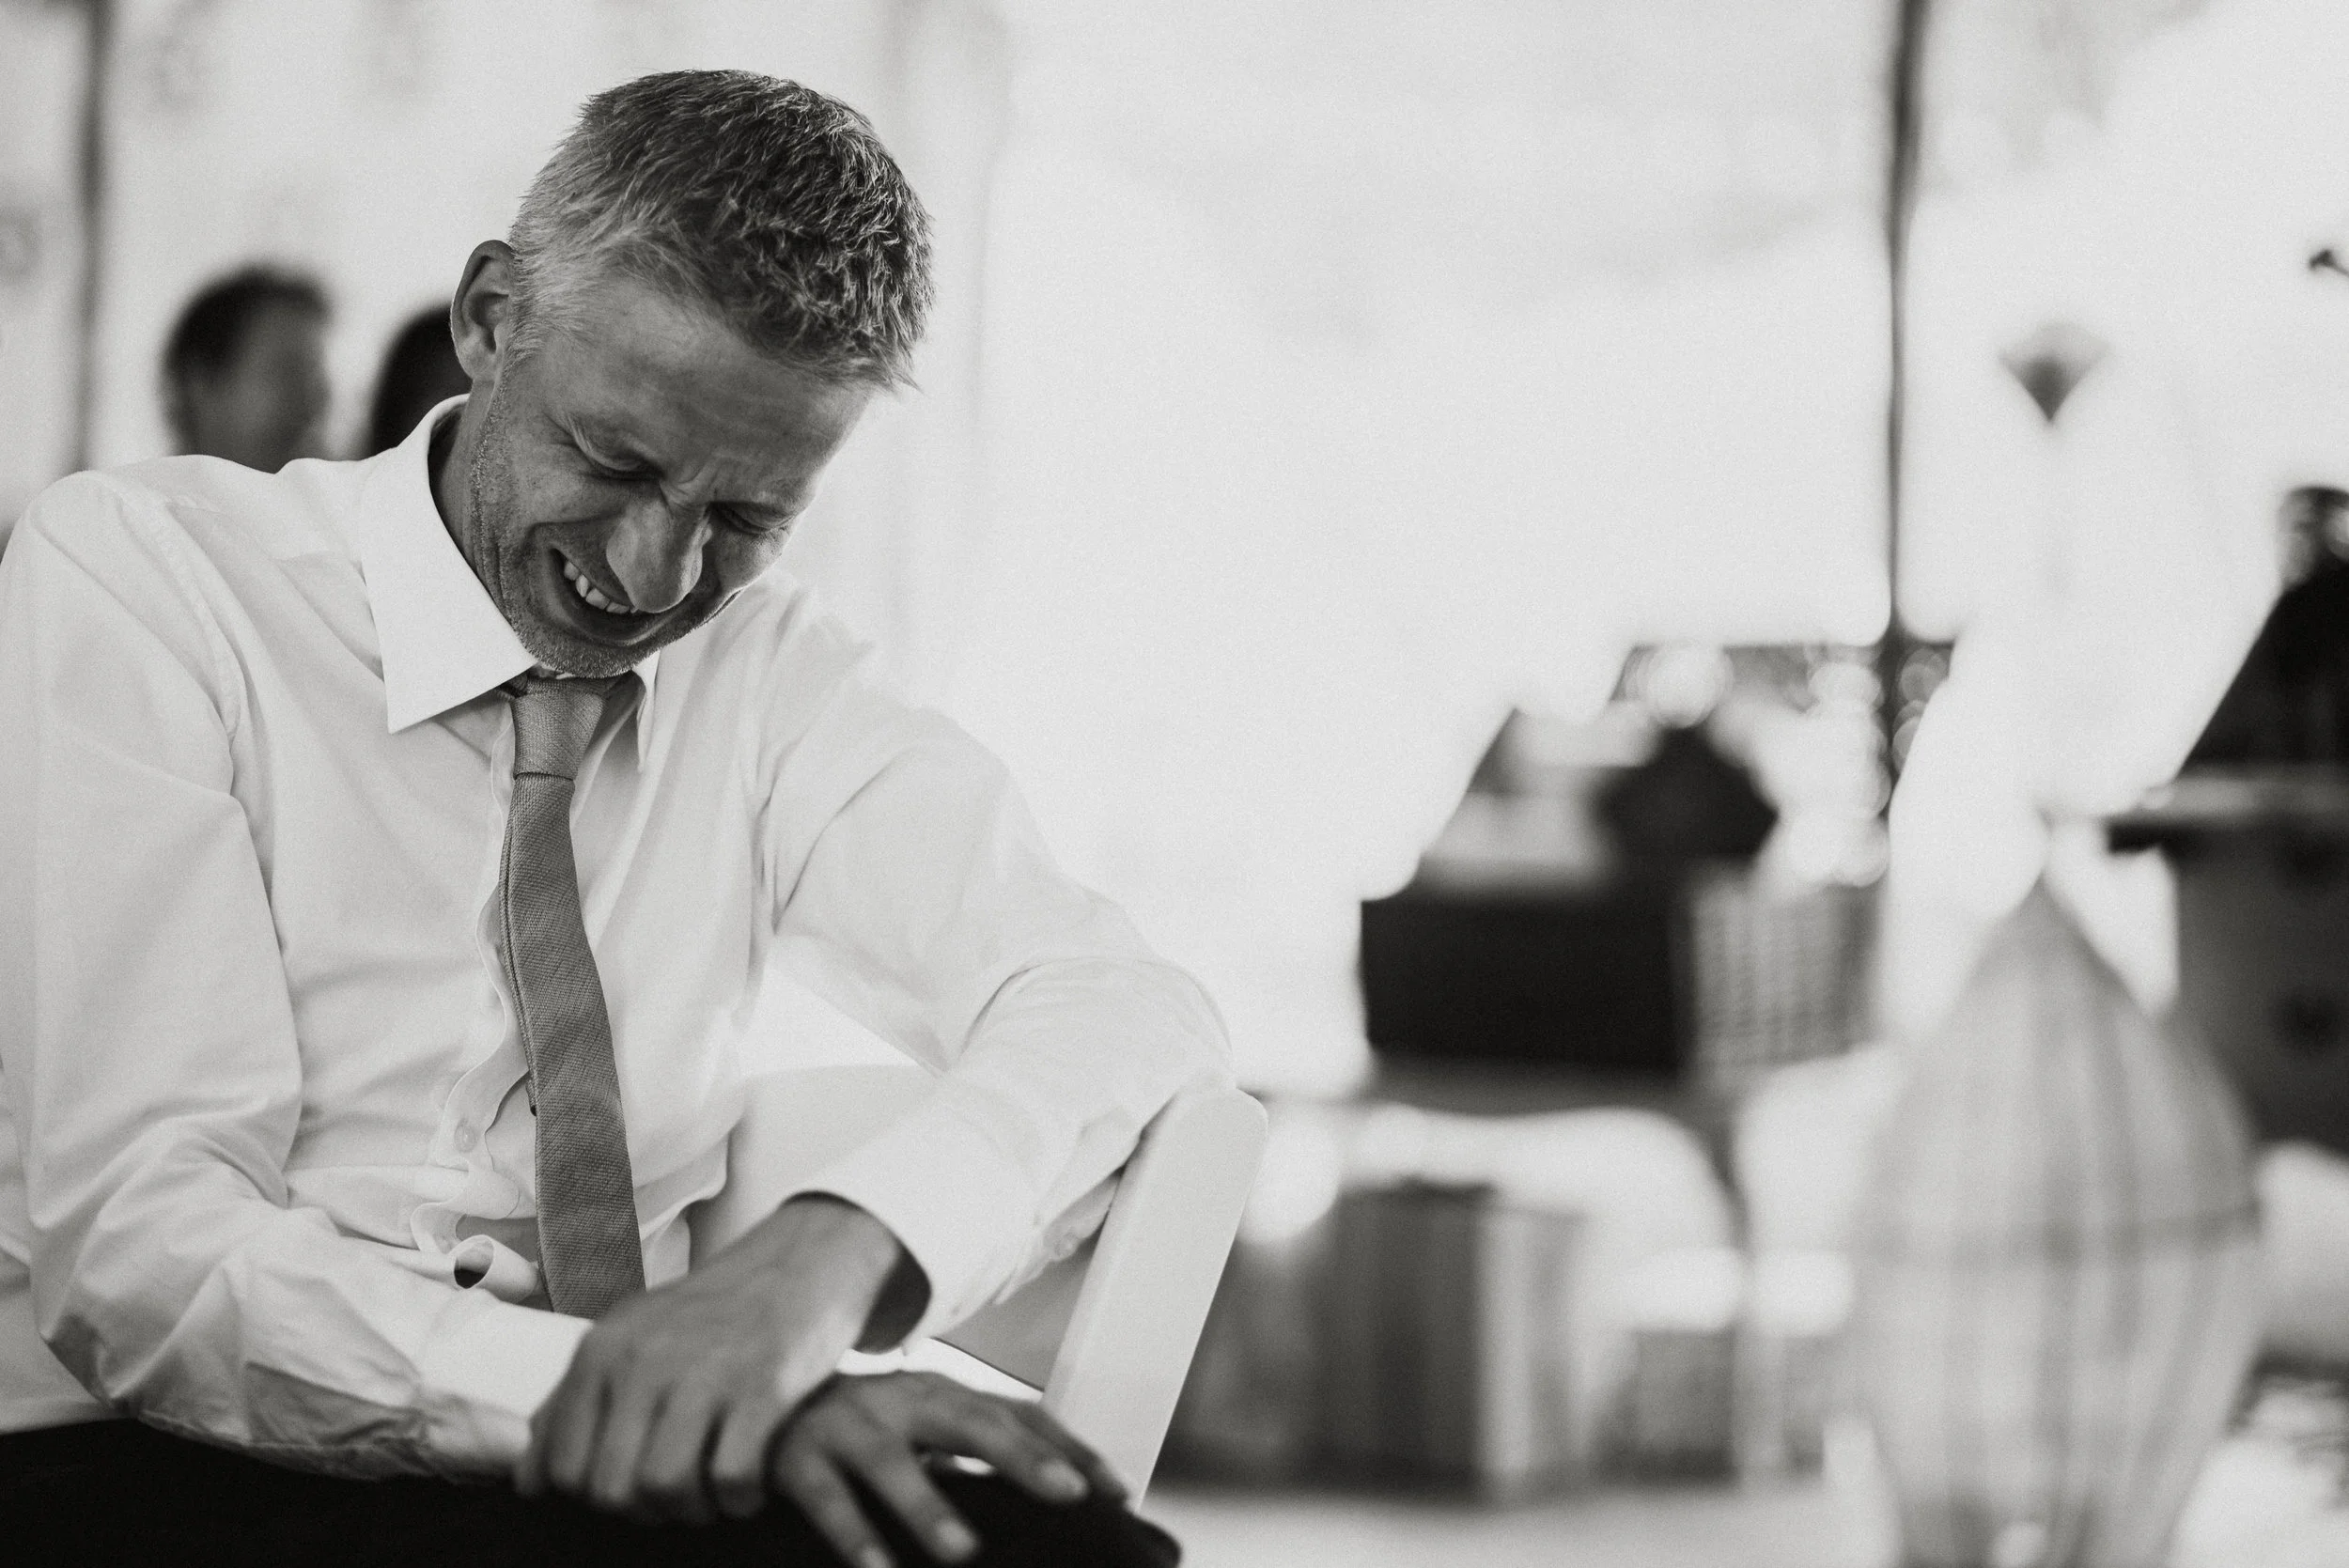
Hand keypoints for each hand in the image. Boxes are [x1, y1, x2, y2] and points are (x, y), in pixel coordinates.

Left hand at [514, 1194, 915, 1522]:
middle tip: (678, 1495)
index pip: (560, 1468)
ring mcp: (704, 1371)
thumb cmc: (712, 1313)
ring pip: (664, 1489)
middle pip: (611, 1490)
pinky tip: (751, 1482)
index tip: (633, 1484)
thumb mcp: (632, 1338)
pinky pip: (732, 1480)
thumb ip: (573, 1403)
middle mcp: (644, 1359)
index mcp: (603, 1349)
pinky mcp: (763, 1386)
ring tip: (713, 1494)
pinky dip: (740, 1500)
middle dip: (645, 1512)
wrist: (802, 1261)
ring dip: (692, 1511)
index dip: (594, 1496)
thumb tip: (528, 1482)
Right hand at [773, 1371, 1125, 1567]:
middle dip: (1023, 1458)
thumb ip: (976, 1454)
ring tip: (964, 1552)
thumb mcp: (923, 1428)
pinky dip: (854, 1535)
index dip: (1069, 1447)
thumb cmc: (859, 1427)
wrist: (757, 1403)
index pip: (1019, 1414)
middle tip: (1067, 1494)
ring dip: (929, 1508)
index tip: (1116, 1489)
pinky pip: (827, 1500)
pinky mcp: (796, 1459)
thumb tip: (1059, 1492)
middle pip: (971, 1422)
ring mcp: (848, 1426)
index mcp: (942, 1393)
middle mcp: (902, 1400)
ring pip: (893, 1464)